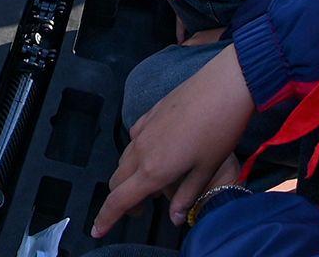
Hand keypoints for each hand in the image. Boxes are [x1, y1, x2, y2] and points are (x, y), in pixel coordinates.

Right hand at [91, 45, 256, 236]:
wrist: (221, 88)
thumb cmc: (218, 133)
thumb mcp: (206, 171)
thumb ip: (186, 197)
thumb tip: (175, 218)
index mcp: (153, 170)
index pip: (119, 200)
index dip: (106, 218)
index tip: (96, 231)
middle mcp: (141, 151)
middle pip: (117, 181)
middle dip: (121, 199)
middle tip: (142, 210)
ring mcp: (143, 130)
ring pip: (124, 160)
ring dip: (130, 177)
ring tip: (153, 184)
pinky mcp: (149, 114)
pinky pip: (134, 140)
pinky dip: (137, 154)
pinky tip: (156, 153)